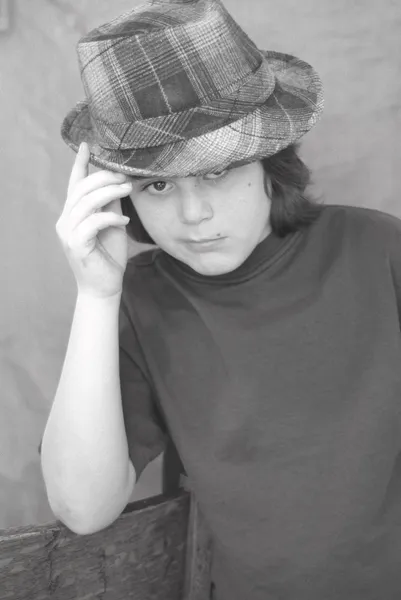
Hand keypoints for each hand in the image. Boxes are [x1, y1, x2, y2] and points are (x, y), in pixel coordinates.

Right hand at [56, 142, 132, 298]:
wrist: (104, 287)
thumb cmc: (108, 256)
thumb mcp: (112, 224)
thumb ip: (111, 204)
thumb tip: (119, 181)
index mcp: (73, 213)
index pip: (75, 183)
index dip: (80, 163)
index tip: (87, 144)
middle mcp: (66, 220)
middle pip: (81, 188)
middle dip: (104, 177)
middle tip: (125, 175)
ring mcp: (68, 232)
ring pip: (86, 202)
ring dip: (109, 193)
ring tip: (127, 190)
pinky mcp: (76, 244)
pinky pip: (93, 222)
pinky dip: (110, 218)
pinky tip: (124, 222)